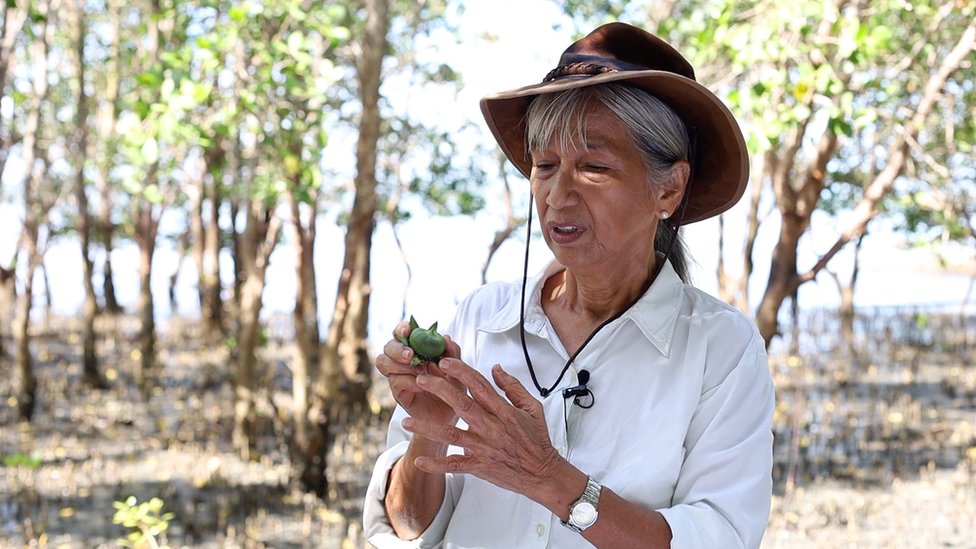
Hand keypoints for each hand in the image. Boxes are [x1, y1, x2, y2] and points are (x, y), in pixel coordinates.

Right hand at [375, 320, 462, 426]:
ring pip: (383, 362)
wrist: (451, 415)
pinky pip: (395, 382)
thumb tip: (445, 337)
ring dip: (398, 364)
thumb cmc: (453, 388)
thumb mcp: (458, 369)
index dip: (401, 329)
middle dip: (397, 348)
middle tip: (411, 355)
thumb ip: (453, 353)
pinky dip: (408, 380)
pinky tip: (421, 383)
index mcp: (416, 349)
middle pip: (388, 347)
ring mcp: (398, 376)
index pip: (401, 333)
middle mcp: (403, 361)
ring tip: (418, 369)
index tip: (408, 330)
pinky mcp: (399, 392)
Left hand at [401, 360, 570, 508]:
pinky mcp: (480, 466)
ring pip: (451, 435)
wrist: (543, 473)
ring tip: (406, 420)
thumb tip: (496, 368)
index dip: (461, 372)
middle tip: (420, 379)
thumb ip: (513, 386)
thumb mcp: (532, 407)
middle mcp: (491, 427)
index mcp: (503, 410)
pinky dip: (437, 465)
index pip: (479, 385)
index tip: (444, 362)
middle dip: (439, 390)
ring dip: (428, 428)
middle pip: (461, 404)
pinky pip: (455, 464)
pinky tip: (420, 461)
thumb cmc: (537, 440)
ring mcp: (484, 447)